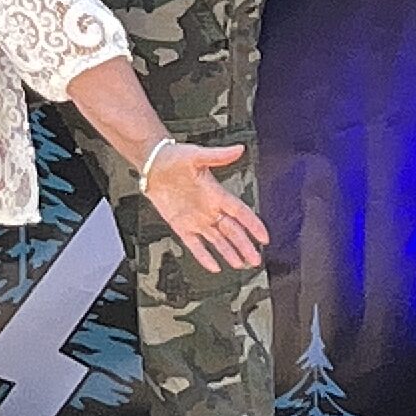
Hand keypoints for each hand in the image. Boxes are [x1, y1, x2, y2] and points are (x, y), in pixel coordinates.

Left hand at [137, 141, 270, 273]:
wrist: (152, 164)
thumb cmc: (174, 157)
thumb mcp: (197, 155)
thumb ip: (218, 155)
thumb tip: (239, 149)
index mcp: (216, 193)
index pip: (240, 212)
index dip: (253, 225)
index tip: (264, 237)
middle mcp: (209, 208)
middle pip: (232, 231)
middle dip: (244, 245)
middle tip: (255, 259)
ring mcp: (196, 218)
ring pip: (217, 240)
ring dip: (229, 252)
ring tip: (241, 264)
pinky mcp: (181, 225)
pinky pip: (195, 244)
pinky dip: (204, 256)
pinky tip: (213, 266)